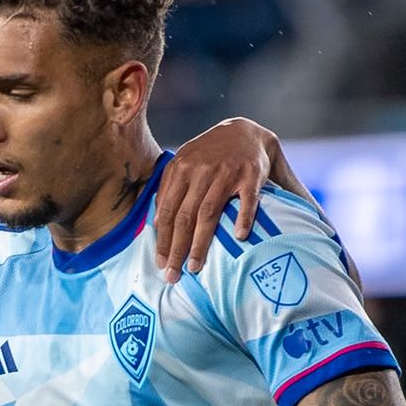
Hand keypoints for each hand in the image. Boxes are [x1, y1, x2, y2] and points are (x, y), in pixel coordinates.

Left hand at [155, 117, 279, 280]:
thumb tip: (153, 223)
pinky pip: (247, 199)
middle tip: (172, 275)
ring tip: (194, 267)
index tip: (159, 263)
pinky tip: (238, 237)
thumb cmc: (210, 155)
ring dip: (200, 243)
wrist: (246, 130)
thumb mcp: (184, 165)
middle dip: (175, 249)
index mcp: (180, 169)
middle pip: (183, 217)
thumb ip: (169, 190)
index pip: (166, 211)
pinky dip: (243, 217)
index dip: (161, 239)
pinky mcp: (251, 174)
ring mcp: (226, 172)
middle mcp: (200, 171)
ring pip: (208, 212)